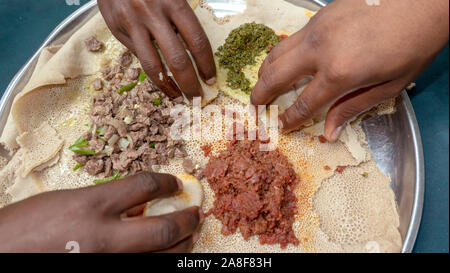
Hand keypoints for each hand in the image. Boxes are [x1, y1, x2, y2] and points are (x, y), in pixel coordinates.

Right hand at [0, 172, 201, 252]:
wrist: (3, 254)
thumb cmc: (27, 226)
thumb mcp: (68, 202)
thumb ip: (106, 203)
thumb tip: (138, 207)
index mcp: (93, 205)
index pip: (145, 186)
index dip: (166, 181)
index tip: (175, 182)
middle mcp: (106, 237)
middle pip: (165, 228)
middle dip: (188, 219)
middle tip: (196, 212)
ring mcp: (109, 262)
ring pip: (162, 257)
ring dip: (183, 245)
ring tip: (190, 234)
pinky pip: (146, 269)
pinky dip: (160, 260)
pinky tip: (165, 254)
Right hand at [98, 0, 215, 98]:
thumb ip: (180, 17)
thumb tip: (193, 50)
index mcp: (173, 2)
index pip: (197, 40)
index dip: (206, 63)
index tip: (211, 78)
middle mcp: (153, 14)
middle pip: (177, 59)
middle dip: (190, 83)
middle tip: (197, 98)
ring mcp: (133, 23)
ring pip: (152, 65)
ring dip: (167, 87)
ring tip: (177, 97)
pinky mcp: (116, 29)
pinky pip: (136, 55)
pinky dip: (150, 69)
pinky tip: (159, 78)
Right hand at [252, 0, 448, 140]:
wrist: (425, 0)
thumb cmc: (414, 44)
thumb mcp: (389, 85)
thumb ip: (353, 107)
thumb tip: (328, 130)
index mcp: (339, 73)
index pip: (303, 103)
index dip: (289, 119)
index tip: (282, 127)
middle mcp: (320, 49)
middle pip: (276, 76)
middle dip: (261, 94)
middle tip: (255, 106)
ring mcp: (317, 28)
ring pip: (277, 52)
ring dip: (265, 71)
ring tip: (262, 84)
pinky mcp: (321, 14)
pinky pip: (292, 37)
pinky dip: (281, 53)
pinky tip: (284, 60)